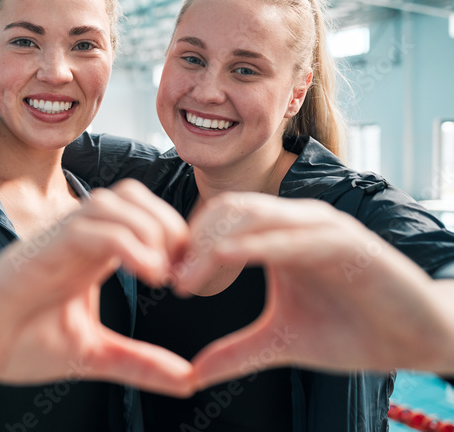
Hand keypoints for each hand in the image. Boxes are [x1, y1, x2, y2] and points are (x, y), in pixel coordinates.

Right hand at [0, 180, 196, 395]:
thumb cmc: (17, 343)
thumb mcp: (93, 355)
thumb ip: (139, 363)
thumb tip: (190, 379)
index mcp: (90, 254)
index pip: (140, 212)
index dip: (174, 234)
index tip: (187, 279)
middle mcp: (75, 238)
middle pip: (131, 194)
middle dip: (168, 224)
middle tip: (180, 271)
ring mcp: (55, 240)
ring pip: (113, 201)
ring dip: (150, 229)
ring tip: (163, 273)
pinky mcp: (39, 251)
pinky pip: (90, 227)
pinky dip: (128, 242)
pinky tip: (148, 273)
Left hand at [175, 193, 453, 387]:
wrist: (418, 340)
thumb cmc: (353, 332)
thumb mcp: (281, 342)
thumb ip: (237, 351)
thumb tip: (192, 374)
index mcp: (279, 236)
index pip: (218, 221)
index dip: (188, 247)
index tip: (167, 281)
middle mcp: (296, 222)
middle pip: (227, 210)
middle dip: (192, 242)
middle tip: (170, 280)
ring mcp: (322, 228)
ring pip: (253, 215)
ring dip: (213, 243)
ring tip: (187, 278)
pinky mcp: (346, 243)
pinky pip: (292, 235)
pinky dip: (254, 244)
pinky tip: (223, 259)